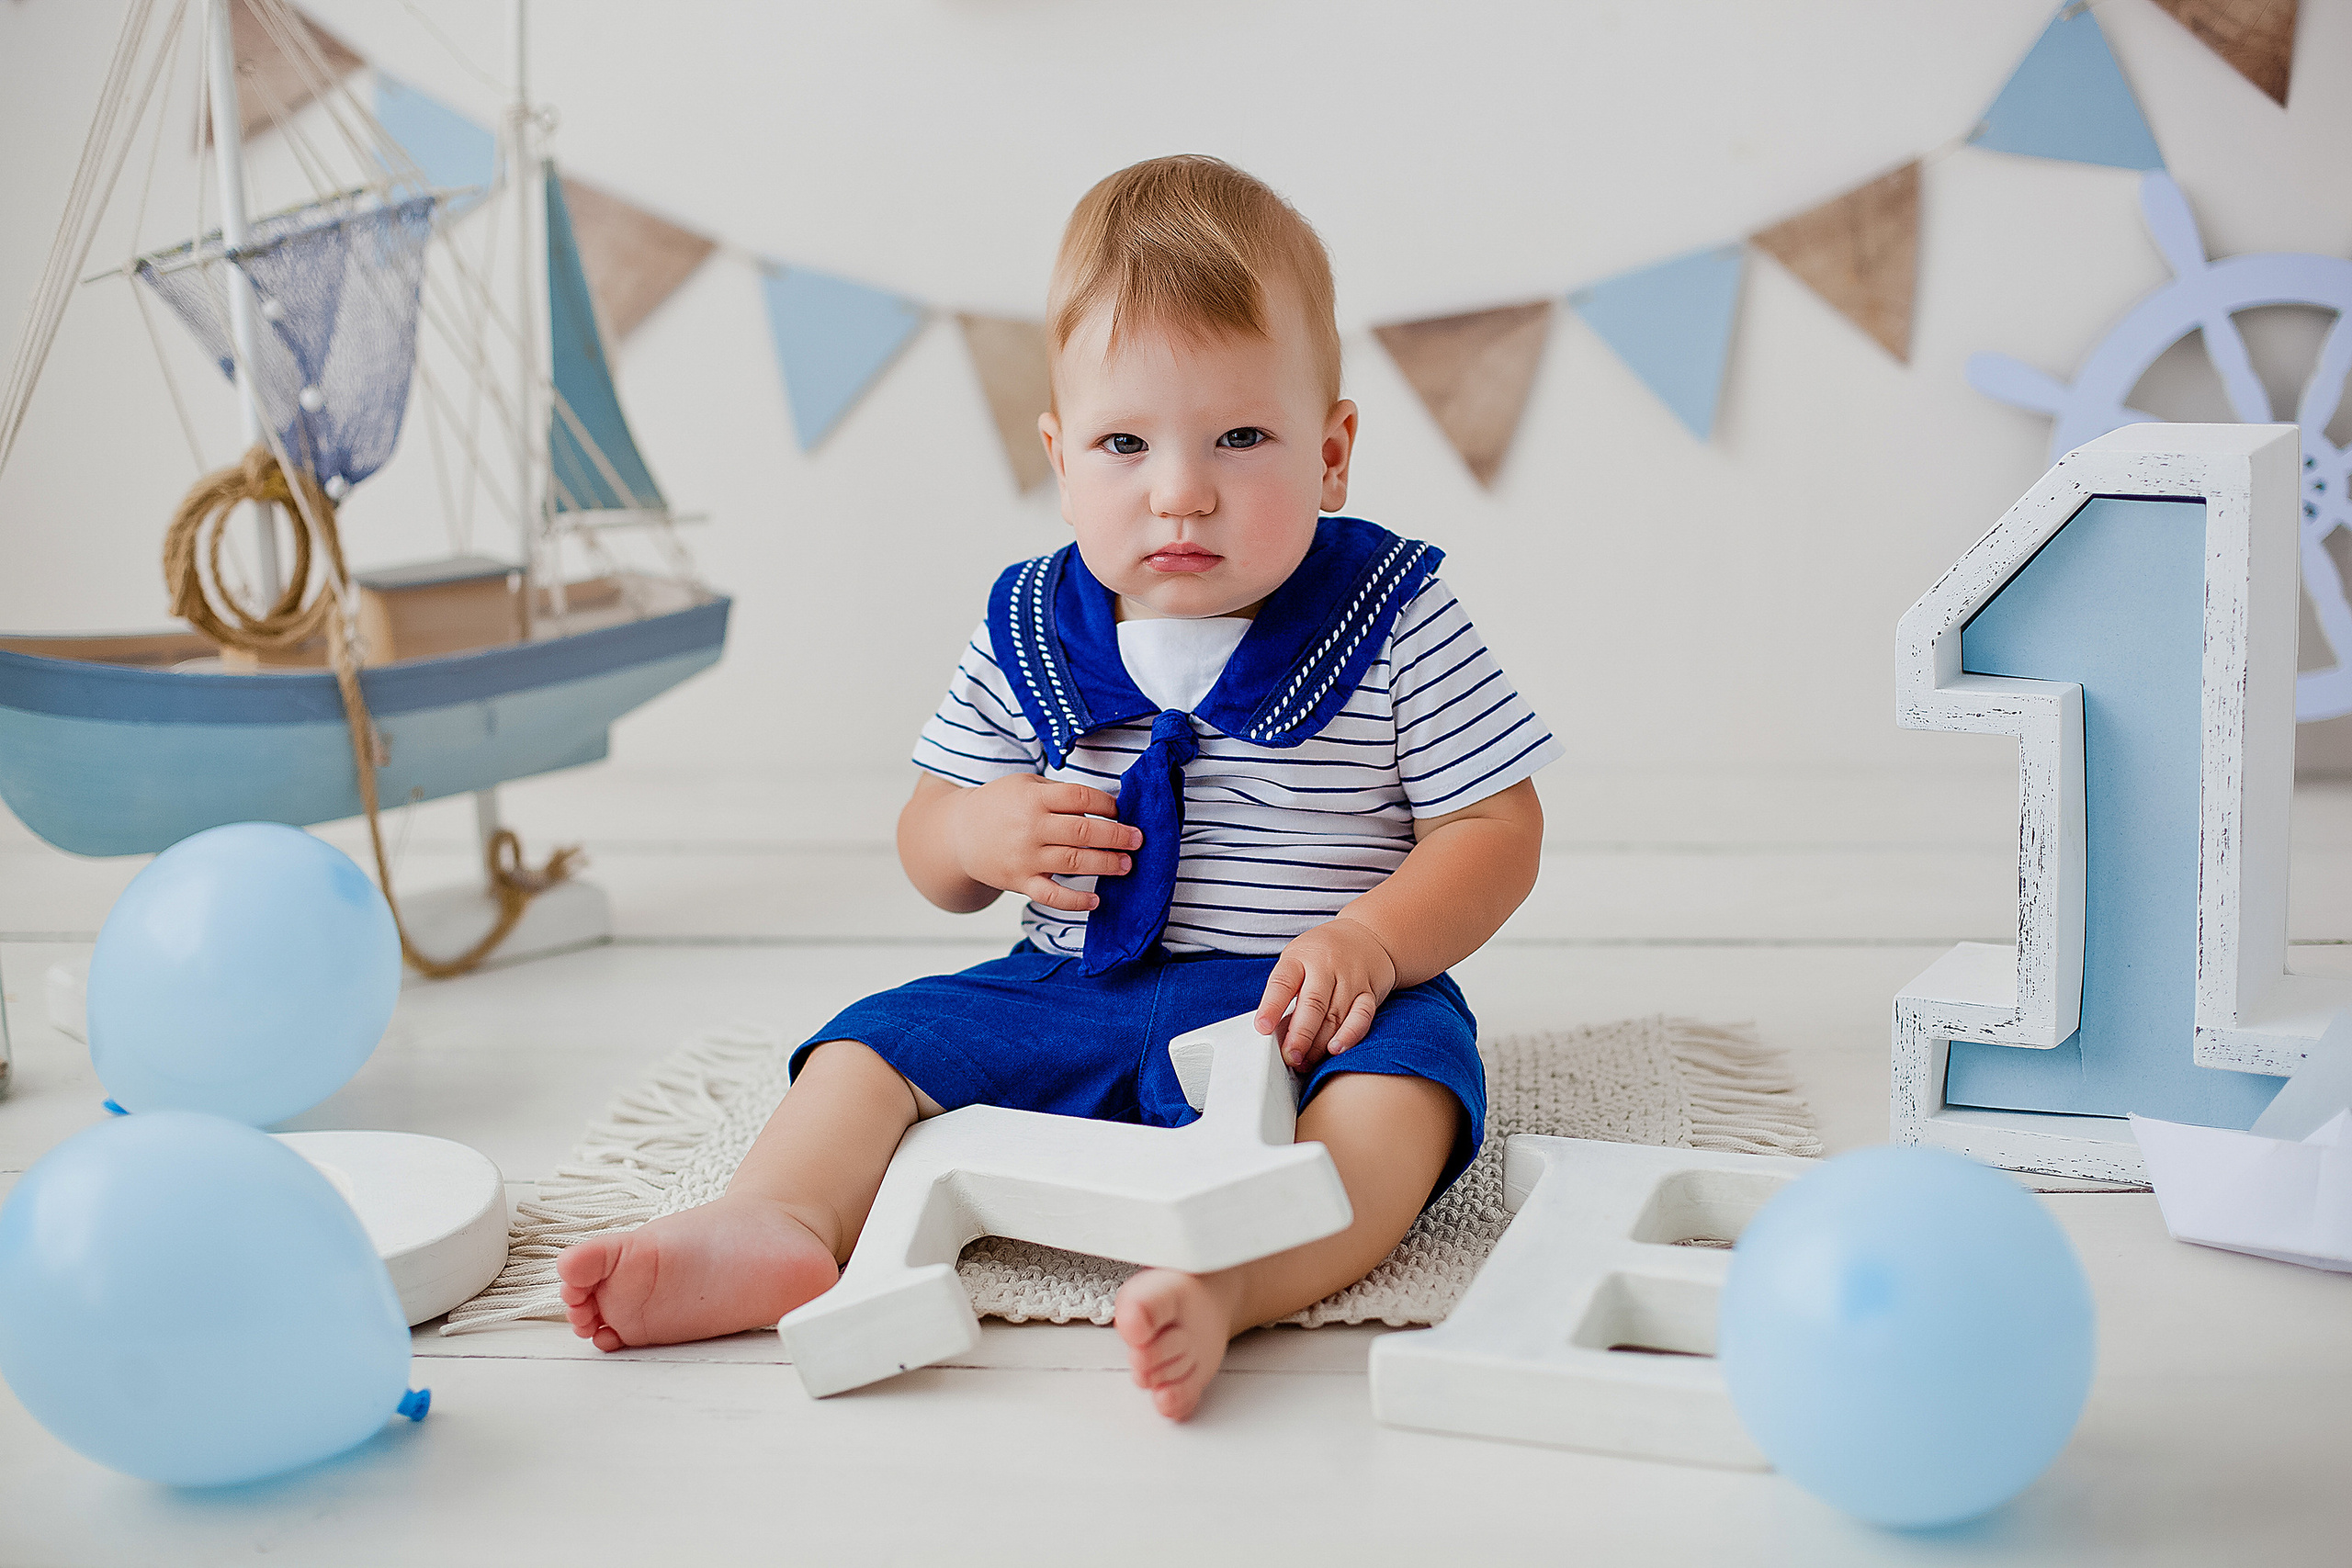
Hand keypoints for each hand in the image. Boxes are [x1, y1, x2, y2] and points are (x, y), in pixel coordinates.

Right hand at [949, 775, 1139, 913]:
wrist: (958, 834)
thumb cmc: (999, 805)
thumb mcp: (1025, 785)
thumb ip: (1059, 794)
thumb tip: (1103, 807)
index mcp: (1034, 798)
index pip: (1081, 798)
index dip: (1107, 805)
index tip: (1121, 811)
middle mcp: (1031, 827)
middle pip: (1083, 831)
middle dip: (1117, 836)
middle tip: (1137, 840)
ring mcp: (1025, 857)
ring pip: (1074, 862)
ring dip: (1106, 864)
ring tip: (1127, 864)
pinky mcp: (1020, 882)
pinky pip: (1052, 895)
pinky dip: (1076, 901)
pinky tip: (1097, 900)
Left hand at [1254, 917, 1397, 1070]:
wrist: (1366, 936)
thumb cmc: (1322, 954)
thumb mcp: (1296, 961)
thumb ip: (1286, 992)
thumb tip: (1275, 1032)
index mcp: (1300, 958)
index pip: (1283, 983)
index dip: (1272, 1007)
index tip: (1262, 1028)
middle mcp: (1326, 966)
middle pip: (1313, 1004)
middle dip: (1300, 1035)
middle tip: (1290, 1056)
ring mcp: (1351, 979)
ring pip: (1336, 1016)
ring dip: (1319, 1044)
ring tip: (1305, 1062)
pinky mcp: (1369, 992)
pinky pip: (1362, 1017)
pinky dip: (1350, 1035)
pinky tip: (1336, 1049)